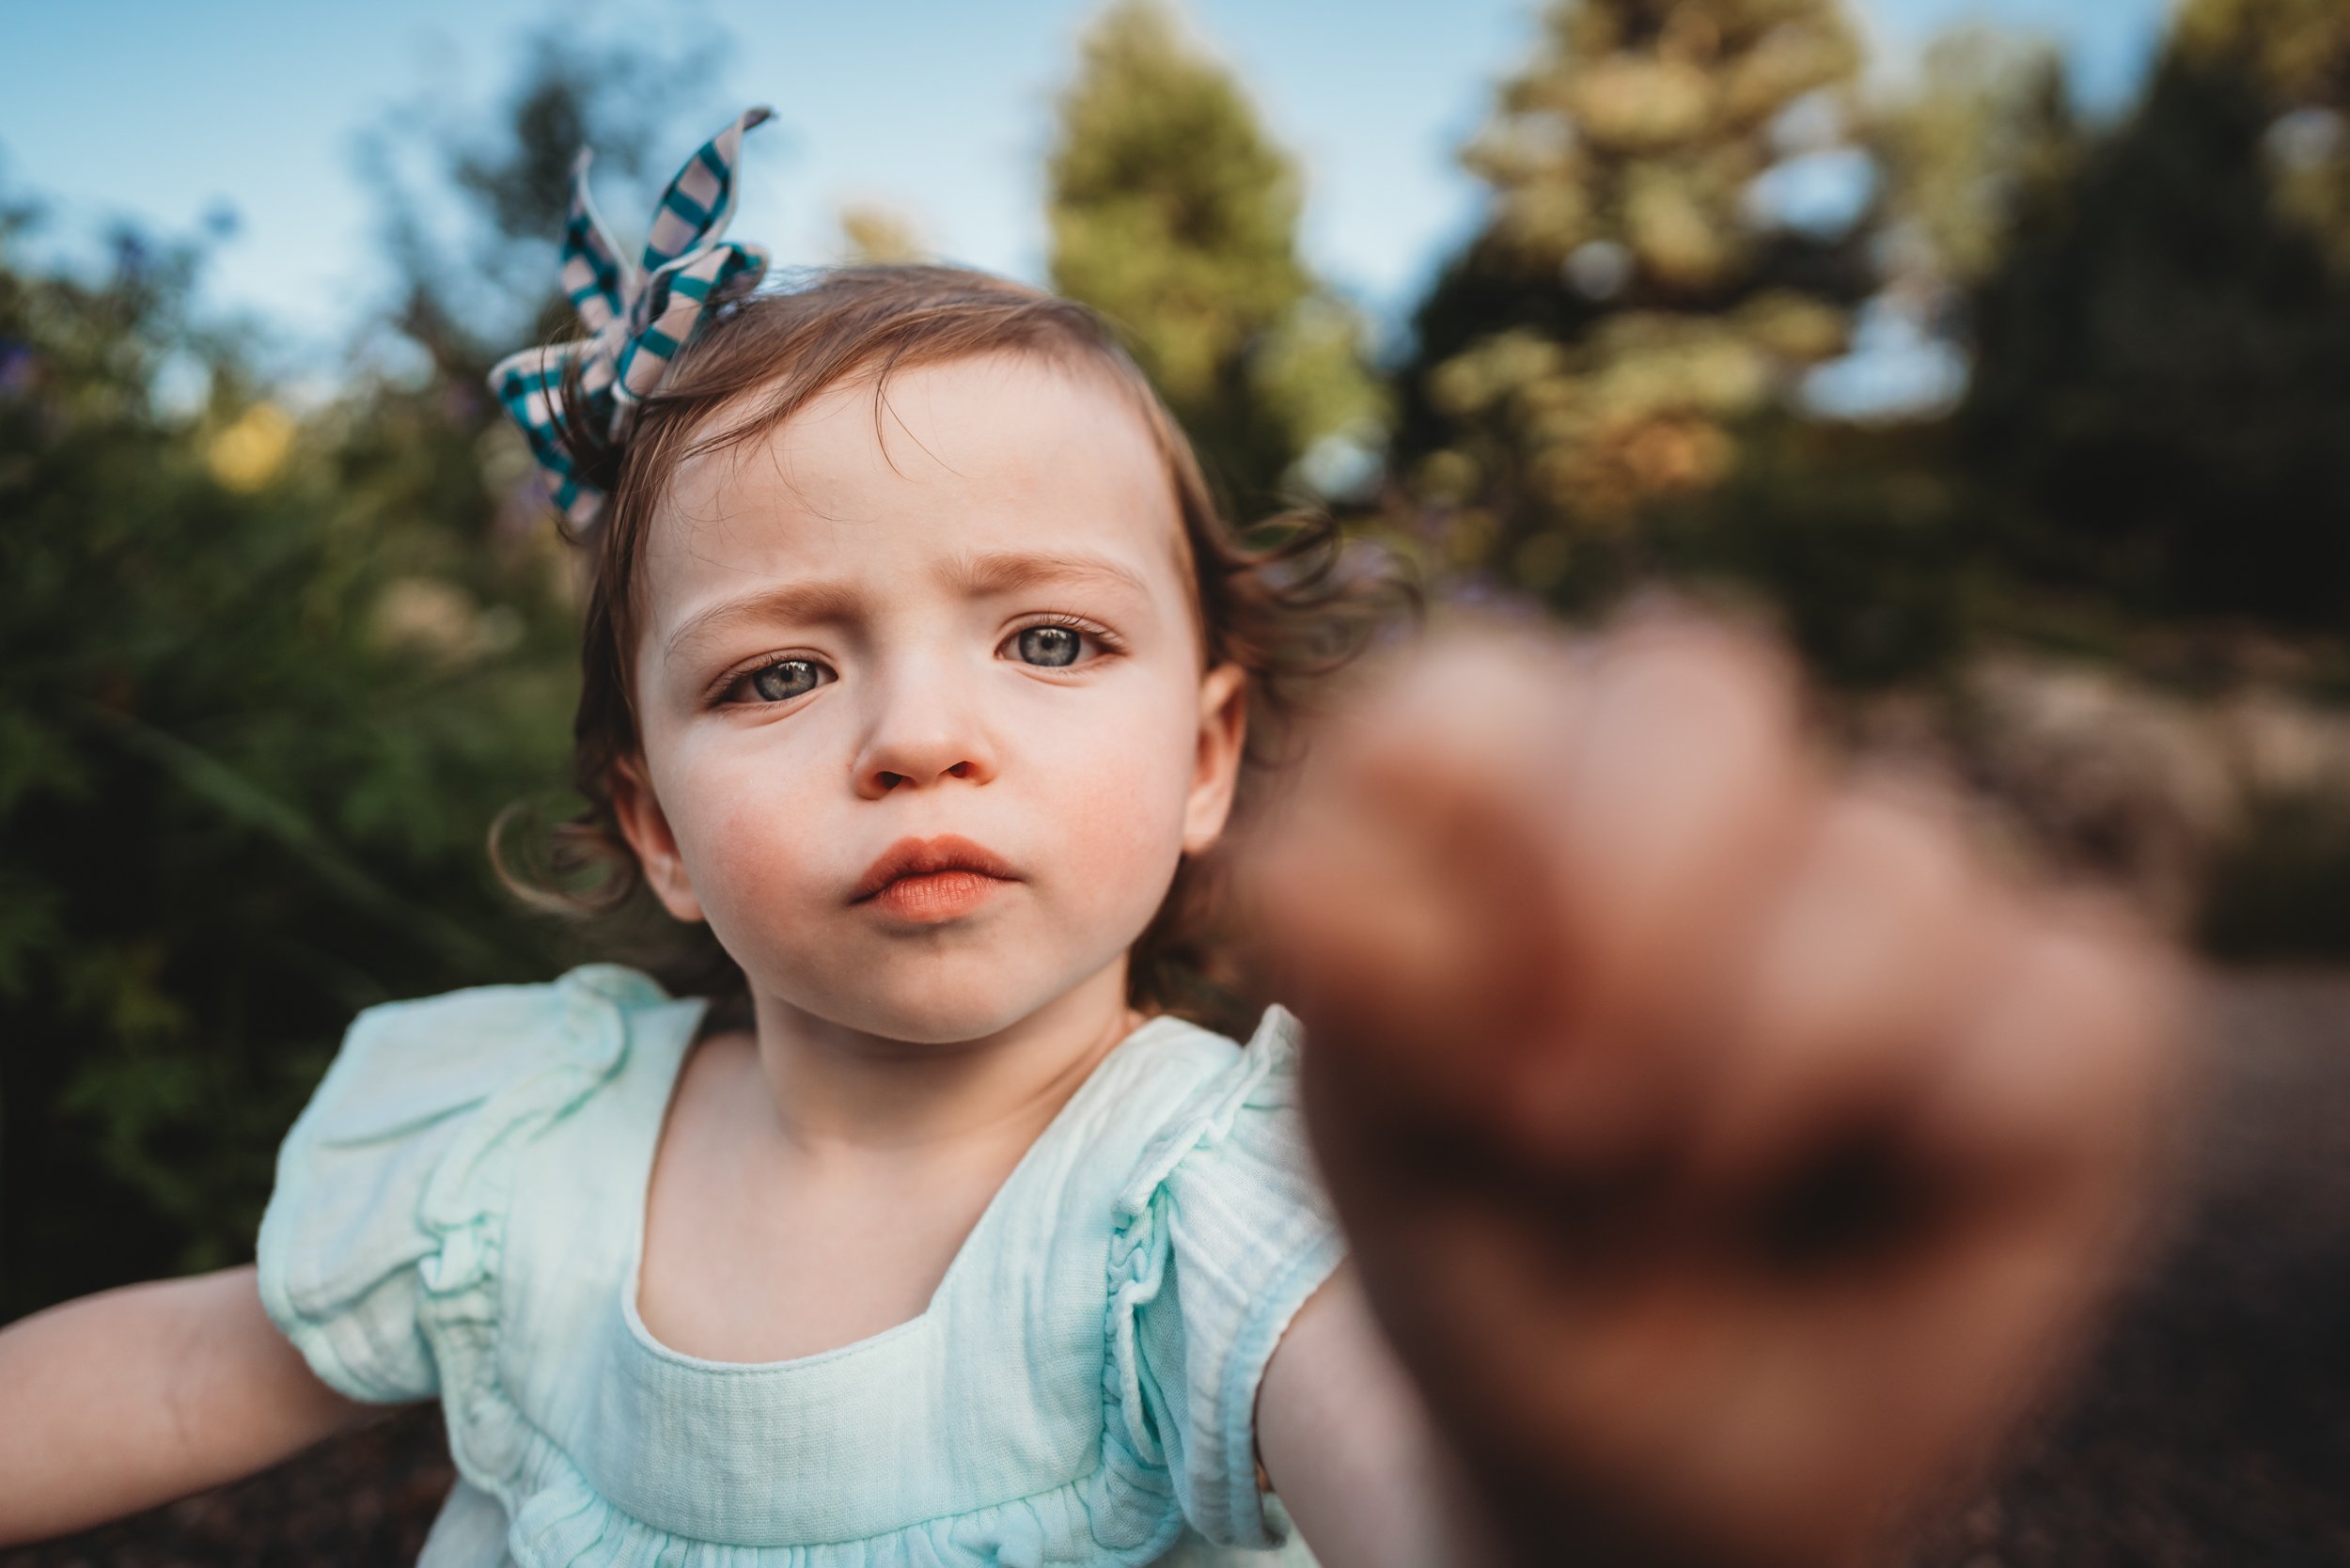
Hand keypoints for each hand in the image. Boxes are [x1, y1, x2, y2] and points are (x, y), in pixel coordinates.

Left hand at [1244, 613, 2183, 1567]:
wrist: (1648, 1477)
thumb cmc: (1499, 1271)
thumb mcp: (1390, 1151)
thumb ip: (1364, 999)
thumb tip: (1304, 874)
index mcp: (1509, 799)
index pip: (1478, 703)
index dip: (1475, 870)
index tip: (1455, 1072)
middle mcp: (1706, 802)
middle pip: (1696, 682)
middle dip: (1630, 922)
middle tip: (1564, 1130)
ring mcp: (1890, 885)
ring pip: (1888, 866)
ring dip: (1760, 1084)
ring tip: (1690, 1205)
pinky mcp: (2058, 1002)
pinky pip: (2061, 1000)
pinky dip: (1957, 1136)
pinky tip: (1886, 1204)